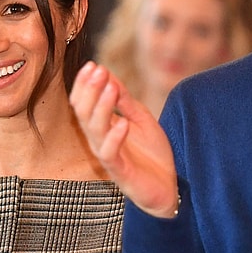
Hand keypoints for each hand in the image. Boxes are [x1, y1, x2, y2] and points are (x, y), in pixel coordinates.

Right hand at [70, 61, 178, 217]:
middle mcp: (99, 141)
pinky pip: (110, 153)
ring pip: (94, 130)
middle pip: (83, 113)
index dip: (85, 84)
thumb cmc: (152, 155)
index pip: (83, 103)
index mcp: (102, 128)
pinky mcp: (119, 172)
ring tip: (110, 89)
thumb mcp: (140, 120)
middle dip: (90, 90)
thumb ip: (125, 101)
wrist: (168, 187)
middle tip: (98, 71)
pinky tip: (123, 123)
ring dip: (101, 107)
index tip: (93, 65)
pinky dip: (114, 137)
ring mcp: (108, 156)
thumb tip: (110, 76)